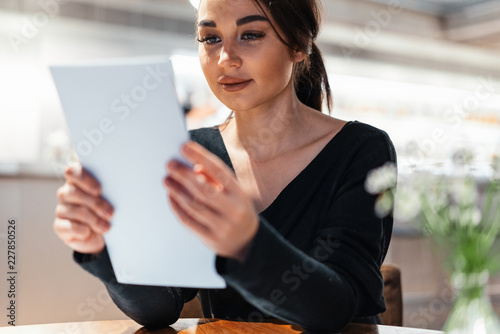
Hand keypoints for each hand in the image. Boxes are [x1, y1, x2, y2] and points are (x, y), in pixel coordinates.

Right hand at [53, 163, 113, 254]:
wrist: (101, 235)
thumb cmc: (106, 212)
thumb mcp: (111, 201)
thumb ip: (109, 192)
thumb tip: (118, 191)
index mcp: (78, 181)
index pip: (73, 171)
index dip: (84, 179)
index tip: (99, 190)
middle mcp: (66, 193)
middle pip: (74, 192)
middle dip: (95, 203)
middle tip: (110, 213)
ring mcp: (61, 210)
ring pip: (74, 211)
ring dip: (93, 220)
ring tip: (106, 227)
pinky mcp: (59, 226)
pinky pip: (68, 226)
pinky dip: (81, 230)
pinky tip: (89, 232)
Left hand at [164, 141, 258, 261]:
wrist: (247, 242)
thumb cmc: (236, 209)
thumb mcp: (234, 192)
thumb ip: (216, 179)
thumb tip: (194, 166)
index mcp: (240, 194)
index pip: (219, 171)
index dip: (201, 157)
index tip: (185, 147)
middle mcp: (233, 210)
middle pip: (204, 189)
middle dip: (184, 175)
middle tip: (170, 164)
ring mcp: (222, 226)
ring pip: (194, 205)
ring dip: (177, 190)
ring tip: (167, 180)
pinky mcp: (210, 239)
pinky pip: (189, 220)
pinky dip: (177, 207)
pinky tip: (171, 196)